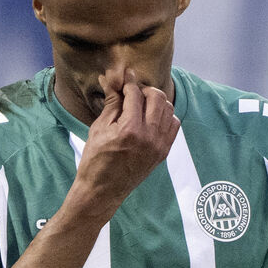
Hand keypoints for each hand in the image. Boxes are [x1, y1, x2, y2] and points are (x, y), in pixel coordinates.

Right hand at [75, 68, 180, 205]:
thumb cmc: (94, 160)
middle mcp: (149, 136)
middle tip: (132, 92)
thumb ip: (111, 102)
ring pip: (168, 108)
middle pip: (157, 97)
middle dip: (144, 89)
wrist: (102, 191)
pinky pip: (173, 125)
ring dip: (156, 101)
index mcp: (130, 130)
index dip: (128, 82)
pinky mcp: (163, 152)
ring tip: (141, 104)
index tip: (124, 75)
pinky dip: (165, 116)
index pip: (135, 94)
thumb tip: (113, 78)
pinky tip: (151, 118)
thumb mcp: (99, 128)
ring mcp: (159, 145)